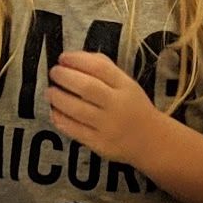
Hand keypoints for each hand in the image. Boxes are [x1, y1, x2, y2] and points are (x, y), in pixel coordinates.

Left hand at [47, 51, 162, 165]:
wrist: (152, 140)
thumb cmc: (133, 106)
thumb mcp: (127, 84)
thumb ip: (105, 68)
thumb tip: (74, 57)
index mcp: (126, 86)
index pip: (100, 68)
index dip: (77, 60)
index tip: (63, 57)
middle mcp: (118, 105)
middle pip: (87, 88)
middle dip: (64, 77)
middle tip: (54, 73)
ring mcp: (109, 127)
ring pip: (78, 110)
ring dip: (58, 98)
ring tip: (50, 91)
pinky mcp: (100, 144)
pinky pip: (75, 131)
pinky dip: (61, 119)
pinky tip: (54, 111)